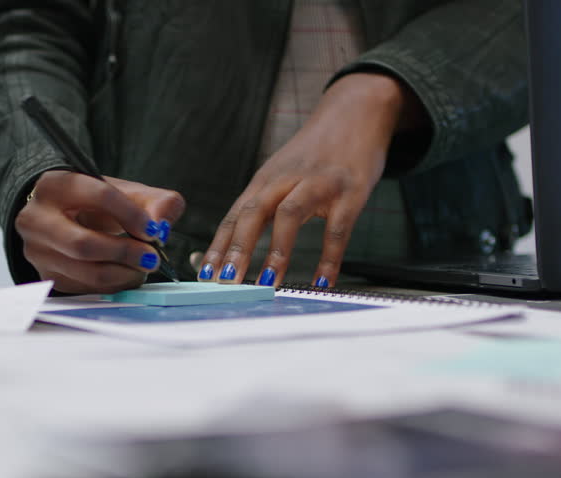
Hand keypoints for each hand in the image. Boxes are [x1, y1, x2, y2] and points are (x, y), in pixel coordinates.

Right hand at [16, 170, 185, 293]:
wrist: (60, 216)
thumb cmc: (95, 202)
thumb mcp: (124, 192)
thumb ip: (155, 200)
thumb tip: (162, 226)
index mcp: (56, 185)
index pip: (99, 196)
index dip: (132, 215)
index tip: (153, 230)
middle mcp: (37, 219)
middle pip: (85, 245)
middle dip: (126, 253)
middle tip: (151, 257)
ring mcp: (38, 252)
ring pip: (88, 273)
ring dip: (125, 274)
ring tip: (142, 266)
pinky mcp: (47, 276)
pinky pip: (88, 288)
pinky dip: (115, 284)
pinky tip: (124, 272)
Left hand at [199, 73, 414, 287]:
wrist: (356, 113)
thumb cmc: (315, 153)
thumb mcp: (281, 174)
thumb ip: (262, 206)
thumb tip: (235, 247)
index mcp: (265, 181)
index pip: (234, 216)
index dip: (218, 247)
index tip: (204, 275)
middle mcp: (285, 180)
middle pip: (253, 213)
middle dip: (237, 249)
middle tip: (225, 281)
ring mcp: (318, 184)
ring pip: (289, 215)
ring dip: (276, 251)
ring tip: (267, 282)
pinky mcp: (349, 191)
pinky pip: (337, 229)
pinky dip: (328, 258)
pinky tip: (321, 281)